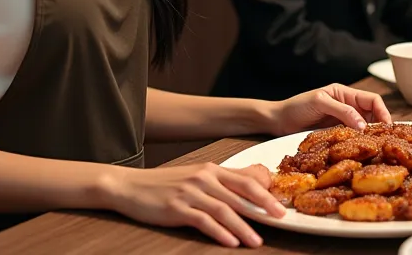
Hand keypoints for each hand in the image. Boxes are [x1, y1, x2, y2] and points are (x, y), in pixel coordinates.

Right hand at [103, 162, 282, 247]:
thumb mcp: (196, 177)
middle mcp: (203, 177)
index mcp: (210, 169)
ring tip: (256, 242)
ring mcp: (189, 192)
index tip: (281, 207)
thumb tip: (253, 182)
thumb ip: (223, 181)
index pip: (245, 179)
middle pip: (239, 193)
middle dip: (261, 208)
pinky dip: (219, 232)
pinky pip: (203, 220)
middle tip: (279, 220)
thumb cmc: (165, 184)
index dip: (265, 193)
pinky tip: (230, 242)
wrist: (130, 186)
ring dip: (243, 227)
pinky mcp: (177, 207)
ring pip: (224, 210)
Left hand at [265, 83, 391, 136]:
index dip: (382, 112)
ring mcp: (343, 122)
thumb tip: (363, 125)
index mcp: (345, 94)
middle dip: (380, 127)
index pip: (372, 100)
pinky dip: (359, 144)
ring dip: (370, 137)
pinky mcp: (337, 135)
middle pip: (372, 115)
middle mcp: (347, 107)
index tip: (387, 127)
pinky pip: (353, 139)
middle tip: (385, 142)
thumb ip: (342, 110)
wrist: (278, 121)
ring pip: (364, 129)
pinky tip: (361, 152)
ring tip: (376, 148)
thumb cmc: (296, 106)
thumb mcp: (319, 102)